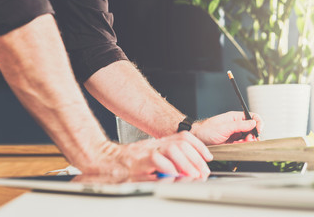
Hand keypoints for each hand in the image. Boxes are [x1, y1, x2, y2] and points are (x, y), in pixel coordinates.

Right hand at [77, 131, 212, 177]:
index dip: (199, 146)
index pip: (184, 137)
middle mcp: (155, 145)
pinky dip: (169, 168)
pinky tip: (175, 176)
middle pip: (181, 143)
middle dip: (196, 159)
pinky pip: (158, 161)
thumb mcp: (148, 156)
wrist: (105, 161)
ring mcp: (147, 152)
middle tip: (203, 172)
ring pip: (173, 149)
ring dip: (186, 163)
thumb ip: (166, 160)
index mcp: (159, 143)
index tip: (208, 157)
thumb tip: (185, 169)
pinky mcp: (139, 162)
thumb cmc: (126, 162)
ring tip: (193, 175)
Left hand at [191, 111, 262, 144]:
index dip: (258, 123)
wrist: (197, 139)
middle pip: (252, 129)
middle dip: (253, 135)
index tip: (258, 130)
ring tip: (241, 143)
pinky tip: (238, 146)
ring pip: (248, 138)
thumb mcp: (224, 127)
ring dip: (247, 142)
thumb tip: (253, 122)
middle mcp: (236, 125)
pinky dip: (242, 146)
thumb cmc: (206, 130)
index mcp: (235, 117)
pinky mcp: (232, 142)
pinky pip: (242, 144)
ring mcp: (234, 134)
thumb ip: (239, 125)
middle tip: (249, 140)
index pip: (252, 117)